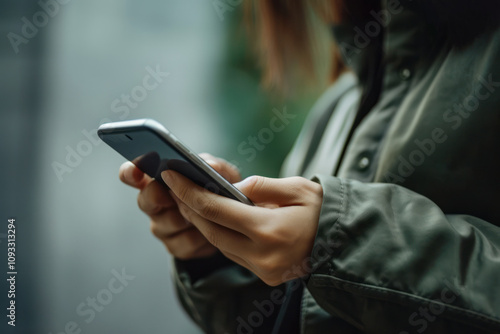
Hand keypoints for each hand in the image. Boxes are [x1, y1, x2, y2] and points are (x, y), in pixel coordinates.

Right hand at [119, 153, 240, 259]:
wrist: (232, 223)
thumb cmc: (220, 191)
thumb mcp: (222, 174)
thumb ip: (216, 166)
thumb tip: (209, 166)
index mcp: (159, 179)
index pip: (132, 174)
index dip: (130, 172)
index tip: (136, 172)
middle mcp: (155, 203)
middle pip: (145, 201)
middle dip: (158, 196)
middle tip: (173, 193)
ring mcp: (163, 227)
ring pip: (168, 223)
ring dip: (189, 216)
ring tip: (208, 210)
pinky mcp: (176, 247)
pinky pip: (185, 242)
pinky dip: (203, 236)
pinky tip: (214, 230)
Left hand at [161, 171, 322, 285]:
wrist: (344, 243)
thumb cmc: (322, 210)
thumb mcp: (297, 187)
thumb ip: (261, 186)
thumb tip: (232, 189)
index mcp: (270, 230)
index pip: (216, 210)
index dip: (189, 191)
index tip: (172, 175)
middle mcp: (262, 255)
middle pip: (211, 230)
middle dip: (189, 207)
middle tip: (175, 185)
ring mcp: (263, 270)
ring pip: (219, 244)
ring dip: (202, 222)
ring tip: (190, 199)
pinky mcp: (264, 275)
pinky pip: (233, 253)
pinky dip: (220, 234)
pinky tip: (214, 218)